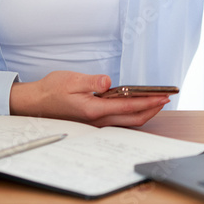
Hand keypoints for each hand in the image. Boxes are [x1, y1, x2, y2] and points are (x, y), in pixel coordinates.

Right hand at [9, 72, 169, 126]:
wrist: (36, 103)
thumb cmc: (52, 90)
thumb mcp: (71, 80)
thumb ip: (91, 82)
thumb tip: (108, 82)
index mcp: (94, 110)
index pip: (128, 106)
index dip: (148, 102)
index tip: (163, 96)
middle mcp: (98, 120)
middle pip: (133, 118)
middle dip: (152, 109)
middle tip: (166, 99)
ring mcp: (97, 122)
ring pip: (127, 121)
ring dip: (144, 112)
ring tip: (156, 101)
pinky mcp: (95, 120)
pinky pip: (119, 120)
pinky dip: (133, 113)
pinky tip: (137, 105)